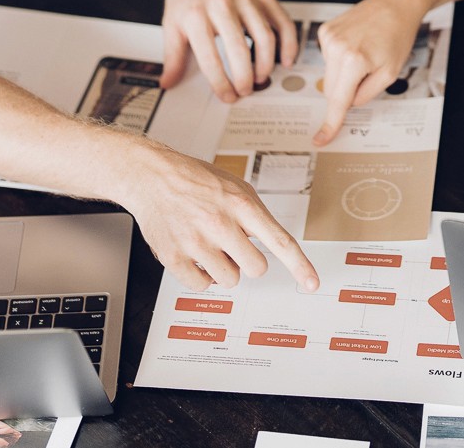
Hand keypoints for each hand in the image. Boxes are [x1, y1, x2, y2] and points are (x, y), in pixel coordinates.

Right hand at [114, 134, 319, 293]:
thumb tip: (269, 243)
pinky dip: (201, 277)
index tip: (311, 283)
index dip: (299, 266)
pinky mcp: (173, 257)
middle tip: (233, 245)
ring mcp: (196, 242)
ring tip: (210, 246)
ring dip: (224, 268)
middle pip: (256, 268)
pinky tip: (195, 257)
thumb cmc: (195, 180)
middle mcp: (220, 223)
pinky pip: (201, 286)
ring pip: (230, 280)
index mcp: (241, 204)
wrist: (151, 177)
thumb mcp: (235, 186)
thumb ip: (255, 214)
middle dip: (249, 261)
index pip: (279, 241)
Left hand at [160, 0, 296, 100]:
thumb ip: (172, 54)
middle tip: (245, 91)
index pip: (210, 58)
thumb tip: (168, 82)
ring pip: (264, 37)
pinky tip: (285, 60)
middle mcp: (222, 6)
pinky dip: (288, 44)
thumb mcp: (171, 20)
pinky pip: (282, 22)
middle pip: (239, 50)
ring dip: (265, 64)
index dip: (220, 83)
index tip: (226, 95)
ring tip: (260, 78)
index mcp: (196, 15)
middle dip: (245, 78)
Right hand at [313, 0, 426, 144]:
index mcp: (354, 61)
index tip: (320, 139)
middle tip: (367, 74)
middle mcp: (336, 48)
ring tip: (364, 53)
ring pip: (329, 75)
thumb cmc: (397, 35)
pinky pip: (328, 58)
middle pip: (331, 90)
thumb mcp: (389, 73)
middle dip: (346, 91)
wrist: (394, 4)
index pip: (339, 101)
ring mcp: (327, 38)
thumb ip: (366, 94)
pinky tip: (356, 45)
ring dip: (344, 73)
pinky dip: (340, 59)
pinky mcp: (324, 31)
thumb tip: (347, 103)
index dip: (330, 124)